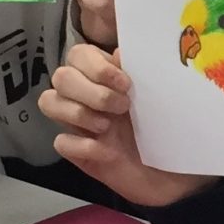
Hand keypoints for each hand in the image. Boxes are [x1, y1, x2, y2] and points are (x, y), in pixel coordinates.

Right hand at [38, 42, 212, 205]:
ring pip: (49, 102)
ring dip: (79, 113)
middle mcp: (86, 96)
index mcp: (104, 77)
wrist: (175, 173)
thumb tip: (120, 51)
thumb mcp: (157, 97)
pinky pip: (60, 141)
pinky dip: (82, 146)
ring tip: (108, 128)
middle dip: (90, 91)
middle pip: (60, 77)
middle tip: (122, 107)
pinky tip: (106, 152)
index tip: (125, 84)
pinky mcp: (77, 153)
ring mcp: (79, 124)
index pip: (77, 55)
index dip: (96, 66)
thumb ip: (139, 71)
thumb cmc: (166, 129)